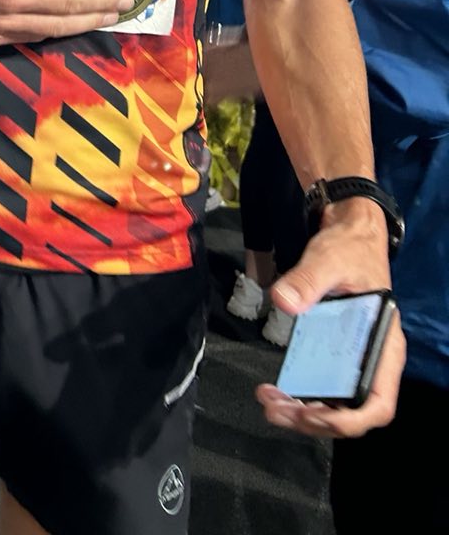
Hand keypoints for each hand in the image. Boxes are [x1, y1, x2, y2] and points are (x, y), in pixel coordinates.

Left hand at [256, 201, 402, 438]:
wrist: (349, 233)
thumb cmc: (349, 248)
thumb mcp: (328, 259)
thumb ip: (307, 280)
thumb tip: (282, 302)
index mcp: (383, 346)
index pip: (378, 404)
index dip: (349, 421)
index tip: (312, 416)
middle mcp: (373, 360)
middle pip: (351, 411)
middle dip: (314, 420)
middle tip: (276, 411)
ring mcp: (354, 358)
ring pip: (335, 404)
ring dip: (303, 412)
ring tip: (270, 405)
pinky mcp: (336, 352)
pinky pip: (323, 385)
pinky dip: (301, 394)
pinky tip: (277, 390)